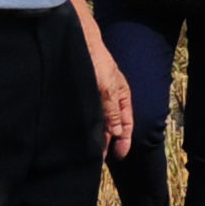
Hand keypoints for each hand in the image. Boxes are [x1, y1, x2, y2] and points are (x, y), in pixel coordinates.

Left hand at [90, 34, 131, 155]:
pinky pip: (86, 115)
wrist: (79, 45)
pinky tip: (79, 134)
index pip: (126, 124)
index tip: (118, 157)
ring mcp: (96, 98)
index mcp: (122, 98)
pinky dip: (85, 127)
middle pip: (113, 126)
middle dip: (109, 143)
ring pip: (98, 122)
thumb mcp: (108, 89)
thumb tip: (117, 133)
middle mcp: (110, 100)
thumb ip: (112, 111)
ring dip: (96, 136)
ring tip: (89, 152)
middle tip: (99, 160)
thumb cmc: (98, 64)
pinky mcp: (83, 96)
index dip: (123, 141)